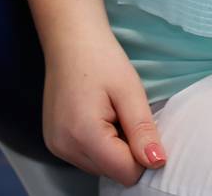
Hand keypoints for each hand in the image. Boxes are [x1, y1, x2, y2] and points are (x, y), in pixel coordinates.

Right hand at [43, 33, 165, 184]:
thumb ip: (143, 131)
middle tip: (122, 114)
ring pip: (100, 167)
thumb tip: (157, 163)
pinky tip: (96, 116)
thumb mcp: (130, 91)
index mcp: (83, 134)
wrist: (70, 38)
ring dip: (112, 148)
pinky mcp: (54, 142)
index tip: (140, 125)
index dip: (142, 154)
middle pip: (112, 172)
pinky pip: (86, 158)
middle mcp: (64, 147)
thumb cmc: (101, 58)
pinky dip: (98, 144)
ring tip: (109, 113)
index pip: (126, 173)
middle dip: (126, 150)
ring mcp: (56, 146)